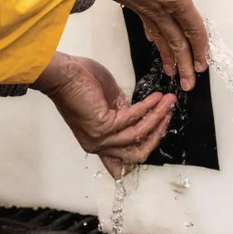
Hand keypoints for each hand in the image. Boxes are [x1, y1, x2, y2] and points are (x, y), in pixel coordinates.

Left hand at [32, 52, 176, 177]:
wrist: (63, 73)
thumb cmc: (81, 83)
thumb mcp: (110, 104)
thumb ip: (126, 115)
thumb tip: (144, 117)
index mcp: (99, 142)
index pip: (125, 160)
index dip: (147, 148)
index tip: (162, 129)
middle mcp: (98, 145)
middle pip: (137, 153)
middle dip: (158, 133)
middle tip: (168, 115)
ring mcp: (100, 138)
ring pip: (139, 136)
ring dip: (158, 117)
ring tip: (169, 102)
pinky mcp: (102, 126)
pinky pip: (133, 120)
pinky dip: (148, 108)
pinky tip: (157, 98)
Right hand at [81, 0, 232, 90]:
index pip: (193, 29)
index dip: (201, 47)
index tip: (204, 65)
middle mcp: (161, 9)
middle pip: (178, 43)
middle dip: (185, 65)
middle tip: (190, 83)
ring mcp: (147, 10)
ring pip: (163, 40)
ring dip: (170, 58)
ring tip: (173, 73)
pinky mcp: (135, 6)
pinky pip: (149, 28)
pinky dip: (155, 38)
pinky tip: (154, 41)